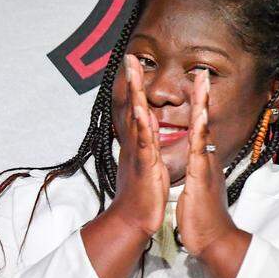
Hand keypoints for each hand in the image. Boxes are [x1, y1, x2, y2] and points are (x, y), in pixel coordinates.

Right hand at [107, 54, 168, 239]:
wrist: (132, 220)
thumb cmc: (141, 196)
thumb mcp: (147, 164)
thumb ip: (147, 143)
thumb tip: (148, 124)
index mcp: (139, 144)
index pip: (138, 109)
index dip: (137, 87)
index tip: (136, 66)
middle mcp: (135, 143)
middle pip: (133, 105)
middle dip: (132, 81)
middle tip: (130, 57)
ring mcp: (138, 152)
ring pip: (136, 116)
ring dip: (134, 93)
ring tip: (133, 71)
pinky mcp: (144, 164)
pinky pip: (144, 141)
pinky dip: (142, 124)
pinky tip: (140, 108)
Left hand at [177, 70, 250, 277]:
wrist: (213, 239)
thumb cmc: (201, 217)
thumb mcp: (196, 189)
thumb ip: (196, 175)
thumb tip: (195, 166)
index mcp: (202, 161)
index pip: (199, 128)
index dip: (197, 107)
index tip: (194, 86)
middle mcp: (207, 158)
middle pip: (205, 121)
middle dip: (203, 96)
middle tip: (201, 72)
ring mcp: (206, 165)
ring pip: (204, 129)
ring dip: (202, 104)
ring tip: (201, 81)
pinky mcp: (202, 176)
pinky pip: (200, 149)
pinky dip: (200, 131)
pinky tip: (200, 115)